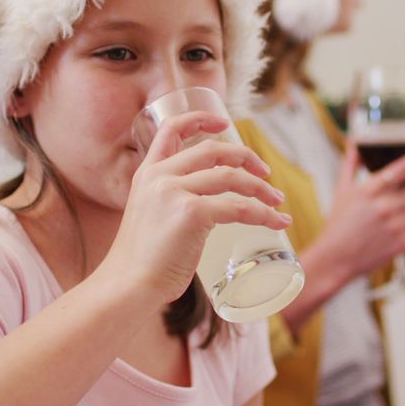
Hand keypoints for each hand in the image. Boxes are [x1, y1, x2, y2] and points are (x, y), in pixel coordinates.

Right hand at [105, 112, 291, 305]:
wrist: (127, 286)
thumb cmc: (141, 264)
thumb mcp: (151, 219)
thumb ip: (173, 205)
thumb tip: (210, 211)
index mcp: (146, 174)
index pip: (171, 129)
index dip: (200, 119)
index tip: (225, 123)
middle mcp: (159, 177)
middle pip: (213, 150)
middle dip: (245, 157)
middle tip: (266, 173)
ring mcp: (174, 192)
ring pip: (231, 177)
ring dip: (261, 188)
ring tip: (277, 201)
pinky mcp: (191, 214)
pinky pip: (239, 208)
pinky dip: (264, 215)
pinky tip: (277, 222)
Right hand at [311, 141, 404, 281]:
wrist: (335, 259)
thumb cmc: (338, 224)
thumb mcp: (341, 191)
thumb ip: (350, 164)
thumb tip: (354, 142)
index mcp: (368, 191)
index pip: (402, 168)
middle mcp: (382, 208)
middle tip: (404, 195)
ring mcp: (393, 227)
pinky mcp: (401, 244)